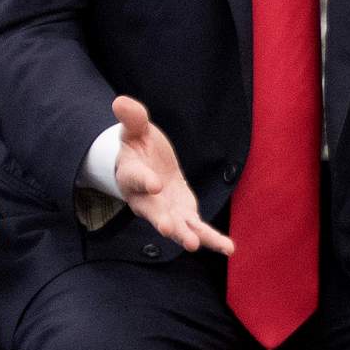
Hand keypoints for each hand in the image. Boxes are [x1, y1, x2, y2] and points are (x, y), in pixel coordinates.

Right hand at [110, 96, 233, 254]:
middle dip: (161, 221)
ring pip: (177, 226)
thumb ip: (132, 119)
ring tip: (196, 245)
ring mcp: (166, 210)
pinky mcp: (184, 215)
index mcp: (131, 176)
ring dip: (187, 235)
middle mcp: (147, 200)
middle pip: (153, 212)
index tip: (153, 183)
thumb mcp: (135, 130)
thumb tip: (120, 100)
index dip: (145, 181)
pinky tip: (229, 248)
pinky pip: (198, 229)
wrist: (146, 166)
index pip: (137, 178)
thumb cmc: (138, 147)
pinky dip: (212, 239)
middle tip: (168, 229)